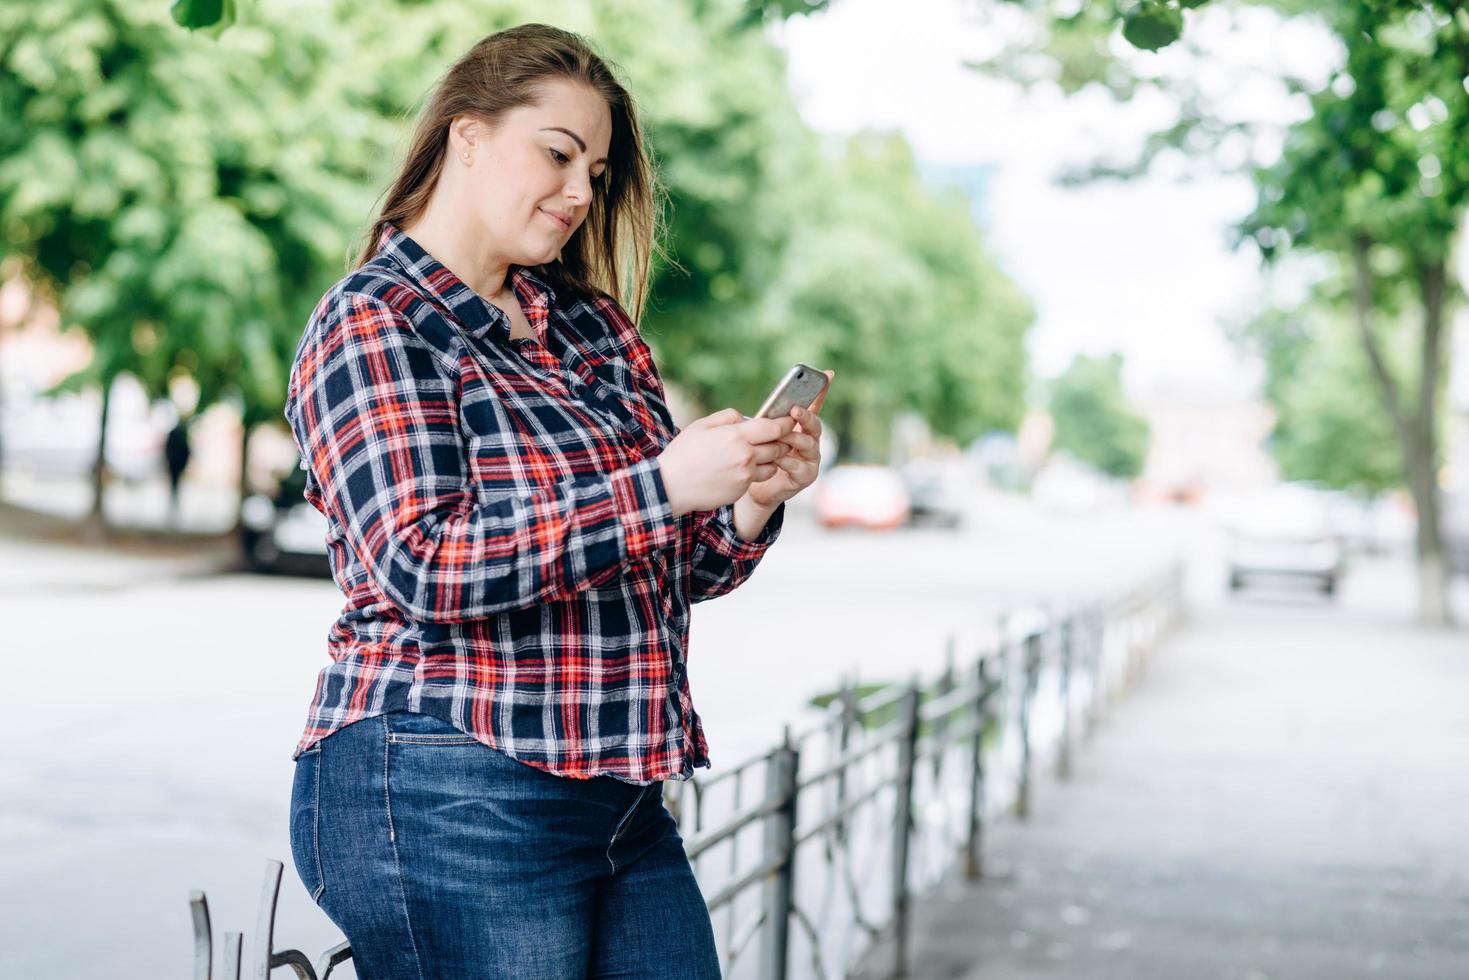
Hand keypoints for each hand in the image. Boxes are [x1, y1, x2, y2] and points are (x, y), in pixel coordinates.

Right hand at [657, 408, 796, 516]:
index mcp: (736, 436)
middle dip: (780, 441)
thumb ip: (728, 417)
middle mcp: (745, 456)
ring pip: (772, 464)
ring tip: (757, 454)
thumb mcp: (702, 426)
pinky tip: (740, 468)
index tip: (789, 420)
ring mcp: (745, 475)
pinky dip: (756, 472)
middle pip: (778, 447)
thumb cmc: (684, 453)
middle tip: (776, 437)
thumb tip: (746, 418)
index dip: (785, 423)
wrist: (670, 486)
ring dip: (770, 458)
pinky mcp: (742, 490)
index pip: (774, 428)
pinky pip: (758, 478)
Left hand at [745, 370, 832, 509]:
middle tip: (795, 410)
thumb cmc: (761, 457)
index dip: (821, 390)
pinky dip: (787, 461)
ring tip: (782, 436)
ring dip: (794, 438)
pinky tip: (778, 458)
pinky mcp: (806, 476)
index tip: (828, 374)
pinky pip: (799, 466)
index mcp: (802, 427)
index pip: (814, 405)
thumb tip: (768, 407)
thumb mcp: (764, 435)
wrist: (757, 488)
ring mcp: (811, 458)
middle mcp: (811, 440)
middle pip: (814, 424)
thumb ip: (770, 422)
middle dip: (806, 416)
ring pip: (807, 444)